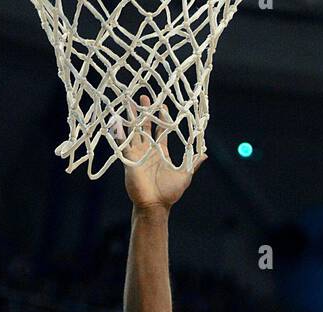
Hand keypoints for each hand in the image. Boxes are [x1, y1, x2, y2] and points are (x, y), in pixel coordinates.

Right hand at [117, 95, 204, 209]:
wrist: (155, 205)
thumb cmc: (170, 192)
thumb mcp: (185, 175)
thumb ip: (193, 163)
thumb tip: (205, 154)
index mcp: (161, 151)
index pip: (161, 129)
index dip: (162, 118)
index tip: (162, 105)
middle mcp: (149, 149)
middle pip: (146, 126)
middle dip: (145, 111)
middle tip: (144, 96)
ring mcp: (138, 153)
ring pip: (133, 130)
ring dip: (131, 117)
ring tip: (128, 101)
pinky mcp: (128, 159)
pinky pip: (123, 143)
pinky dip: (119, 131)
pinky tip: (116, 119)